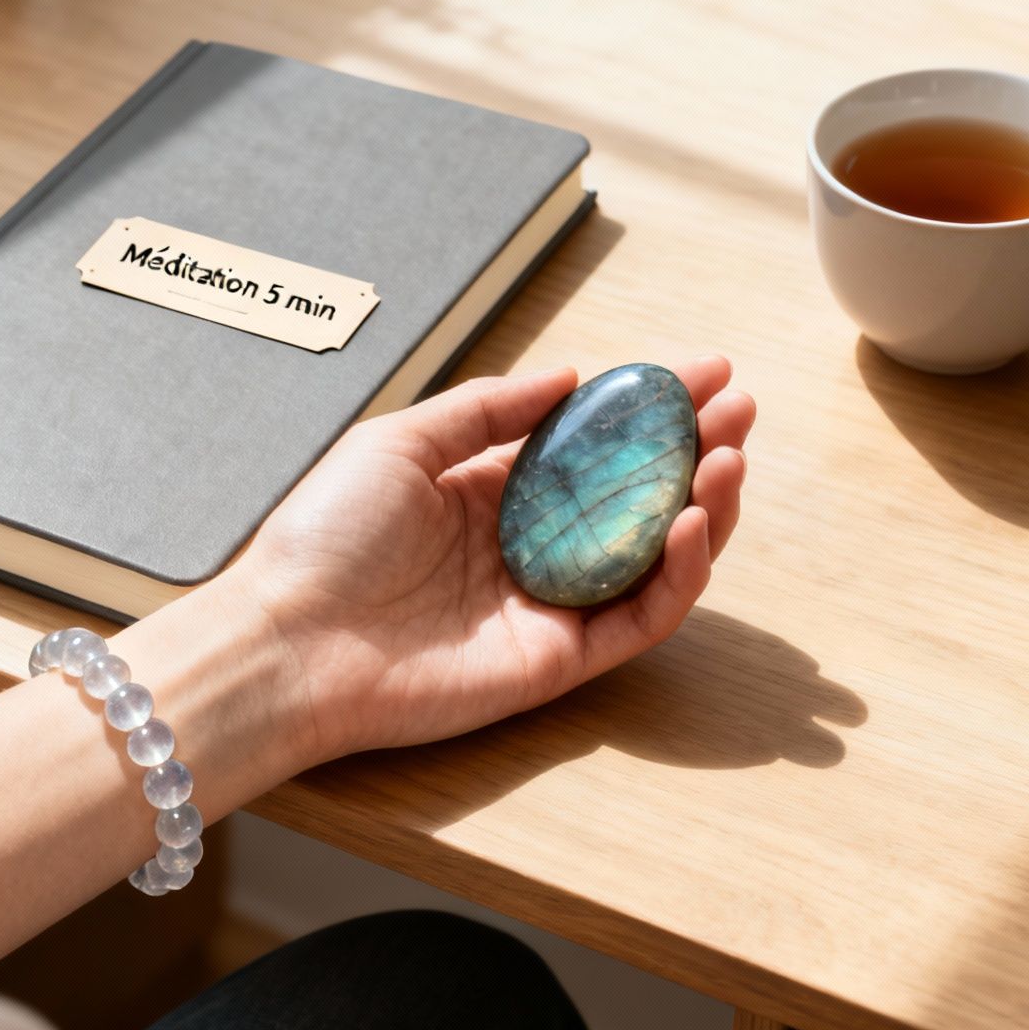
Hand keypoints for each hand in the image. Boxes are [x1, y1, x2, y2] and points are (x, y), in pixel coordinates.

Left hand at [229, 357, 753, 767]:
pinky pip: (638, 618)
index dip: (651, 406)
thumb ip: (486, 409)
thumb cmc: (325, 537)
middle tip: (740, 407)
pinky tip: (690, 521)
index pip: (591, 444)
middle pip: (636, 498)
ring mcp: (545, 606)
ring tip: (730, 456)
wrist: (288, 639)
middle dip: (696, 449)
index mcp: (488, 493)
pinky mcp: (555, 661)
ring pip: (652, 560)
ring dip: (704, 507)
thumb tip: (569, 374)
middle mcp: (527, 548)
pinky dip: (678, 574)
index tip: (704, 368)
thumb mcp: (401, 441)